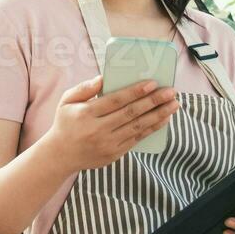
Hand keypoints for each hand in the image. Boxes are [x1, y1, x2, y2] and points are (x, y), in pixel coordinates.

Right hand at [40, 75, 179, 172]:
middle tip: (171, 92)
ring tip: (174, 105)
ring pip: (138, 127)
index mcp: (87, 114)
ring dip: (159, 115)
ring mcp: (108, 144)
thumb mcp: (66, 101)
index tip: (152, 83)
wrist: (61, 155)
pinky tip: (164, 119)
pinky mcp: (115, 154)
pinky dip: (152, 129)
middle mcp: (99, 130)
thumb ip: (84, 88)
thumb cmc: (66, 123)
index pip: (115, 100)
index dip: (135, 92)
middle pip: (131, 113)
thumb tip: (103, 78)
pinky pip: (137, 139)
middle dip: (154, 101)